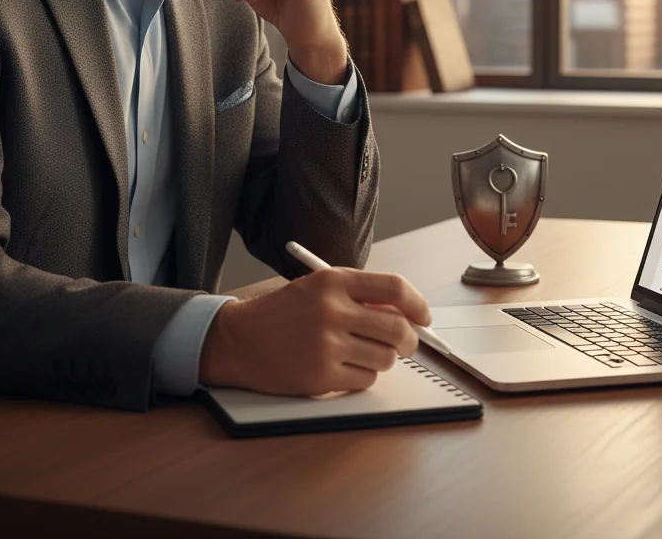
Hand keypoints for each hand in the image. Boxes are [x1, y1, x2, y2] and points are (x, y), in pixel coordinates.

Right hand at [198, 268, 431, 394]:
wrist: (238, 339)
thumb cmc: (283, 313)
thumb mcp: (318, 289)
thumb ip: (359, 296)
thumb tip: (406, 313)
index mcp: (334, 281)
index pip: (394, 288)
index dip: (417, 304)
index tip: (424, 316)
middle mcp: (332, 310)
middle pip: (397, 328)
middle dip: (410, 339)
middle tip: (407, 343)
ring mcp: (326, 345)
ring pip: (385, 357)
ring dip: (383, 358)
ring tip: (364, 353)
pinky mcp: (320, 376)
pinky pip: (365, 380)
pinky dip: (363, 376)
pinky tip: (345, 367)